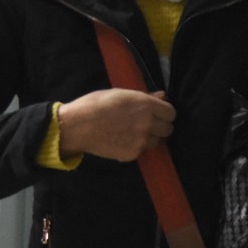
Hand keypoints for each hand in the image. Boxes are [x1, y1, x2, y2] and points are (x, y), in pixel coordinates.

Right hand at [57, 88, 174, 160]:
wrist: (76, 126)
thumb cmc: (94, 104)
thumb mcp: (119, 94)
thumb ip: (143, 97)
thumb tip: (162, 96)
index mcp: (145, 104)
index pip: (171, 112)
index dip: (164, 113)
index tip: (156, 114)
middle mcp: (147, 123)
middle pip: (168, 129)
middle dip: (160, 127)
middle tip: (146, 125)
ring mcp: (141, 140)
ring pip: (157, 142)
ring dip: (150, 138)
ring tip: (134, 134)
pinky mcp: (132, 154)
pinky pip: (141, 151)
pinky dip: (135, 147)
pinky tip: (122, 140)